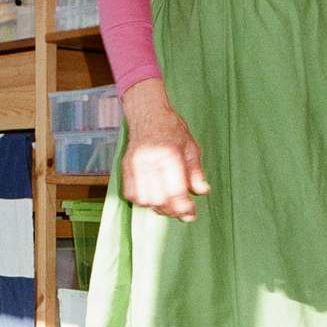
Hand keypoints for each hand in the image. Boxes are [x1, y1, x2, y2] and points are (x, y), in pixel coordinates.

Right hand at [120, 79, 209, 220]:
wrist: (147, 113)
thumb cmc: (172, 129)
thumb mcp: (191, 147)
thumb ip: (196, 172)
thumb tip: (202, 191)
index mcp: (169, 154)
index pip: (175, 190)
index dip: (184, 207)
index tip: (191, 213)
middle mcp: (149, 160)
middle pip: (159, 199)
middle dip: (171, 210)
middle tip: (181, 211)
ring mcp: (134, 164)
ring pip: (144, 200)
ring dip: (157, 207)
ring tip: (168, 204)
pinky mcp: (125, 167)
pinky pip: (130, 194)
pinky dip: (142, 201)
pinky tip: (153, 197)